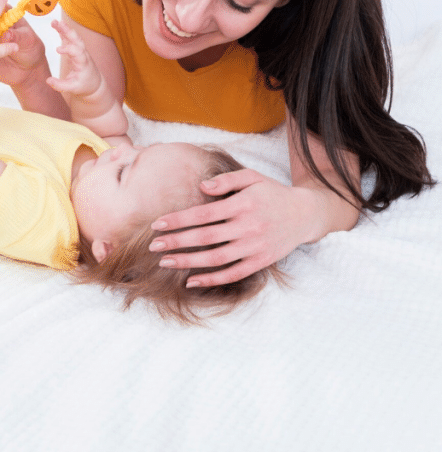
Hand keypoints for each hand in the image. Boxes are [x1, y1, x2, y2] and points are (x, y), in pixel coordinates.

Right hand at [46, 19, 102, 96]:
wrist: (94, 83)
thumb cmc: (84, 85)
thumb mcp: (72, 89)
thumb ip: (60, 85)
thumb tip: (48, 80)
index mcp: (83, 63)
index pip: (77, 52)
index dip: (68, 49)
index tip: (57, 49)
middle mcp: (83, 54)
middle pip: (77, 40)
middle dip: (68, 31)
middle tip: (58, 23)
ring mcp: (80, 50)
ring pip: (73, 36)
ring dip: (65, 28)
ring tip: (54, 21)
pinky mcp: (76, 49)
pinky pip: (70, 38)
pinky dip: (63, 31)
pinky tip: (55, 24)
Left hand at [149, 169, 316, 286]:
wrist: (305, 214)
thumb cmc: (271, 193)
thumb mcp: (252, 177)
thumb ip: (226, 180)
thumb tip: (201, 186)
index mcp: (243, 205)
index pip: (204, 214)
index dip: (178, 220)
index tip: (156, 225)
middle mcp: (249, 227)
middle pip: (206, 238)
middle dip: (176, 242)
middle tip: (153, 246)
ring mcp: (255, 247)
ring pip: (216, 259)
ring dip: (188, 262)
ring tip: (165, 263)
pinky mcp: (261, 262)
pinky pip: (233, 274)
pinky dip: (212, 280)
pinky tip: (191, 281)